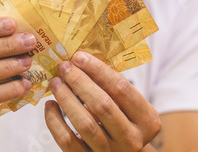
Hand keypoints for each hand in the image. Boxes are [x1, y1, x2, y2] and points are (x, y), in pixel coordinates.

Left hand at [45, 52, 160, 150]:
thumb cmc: (121, 122)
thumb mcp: (127, 106)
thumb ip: (111, 87)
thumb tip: (80, 59)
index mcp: (147, 120)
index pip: (121, 88)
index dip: (98, 70)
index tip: (79, 57)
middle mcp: (133, 140)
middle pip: (102, 104)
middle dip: (79, 81)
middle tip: (64, 67)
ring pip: (84, 123)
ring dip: (66, 98)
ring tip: (55, 82)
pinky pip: (67, 140)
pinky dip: (54, 121)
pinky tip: (50, 105)